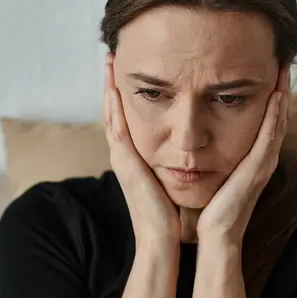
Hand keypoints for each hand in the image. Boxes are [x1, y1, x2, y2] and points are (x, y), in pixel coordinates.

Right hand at [103, 56, 180, 246]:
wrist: (162, 241)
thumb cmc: (170, 215)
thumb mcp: (169, 184)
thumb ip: (172, 167)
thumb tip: (187, 154)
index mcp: (136, 161)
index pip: (126, 121)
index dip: (122, 97)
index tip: (126, 72)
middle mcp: (125, 157)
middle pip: (114, 113)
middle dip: (111, 85)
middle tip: (111, 57)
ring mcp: (122, 160)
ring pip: (111, 116)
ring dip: (109, 88)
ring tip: (109, 62)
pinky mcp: (126, 165)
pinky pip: (117, 130)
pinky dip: (113, 108)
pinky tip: (114, 87)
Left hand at [196, 67, 290, 244]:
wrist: (216, 234)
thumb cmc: (212, 207)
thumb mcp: (214, 174)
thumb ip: (213, 156)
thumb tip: (198, 140)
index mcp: (251, 157)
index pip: (265, 120)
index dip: (268, 94)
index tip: (264, 69)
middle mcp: (262, 157)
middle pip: (277, 116)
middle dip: (280, 88)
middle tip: (280, 60)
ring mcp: (264, 163)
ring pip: (278, 121)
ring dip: (282, 94)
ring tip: (282, 68)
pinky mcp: (259, 169)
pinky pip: (270, 136)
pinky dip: (276, 115)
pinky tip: (277, 94)